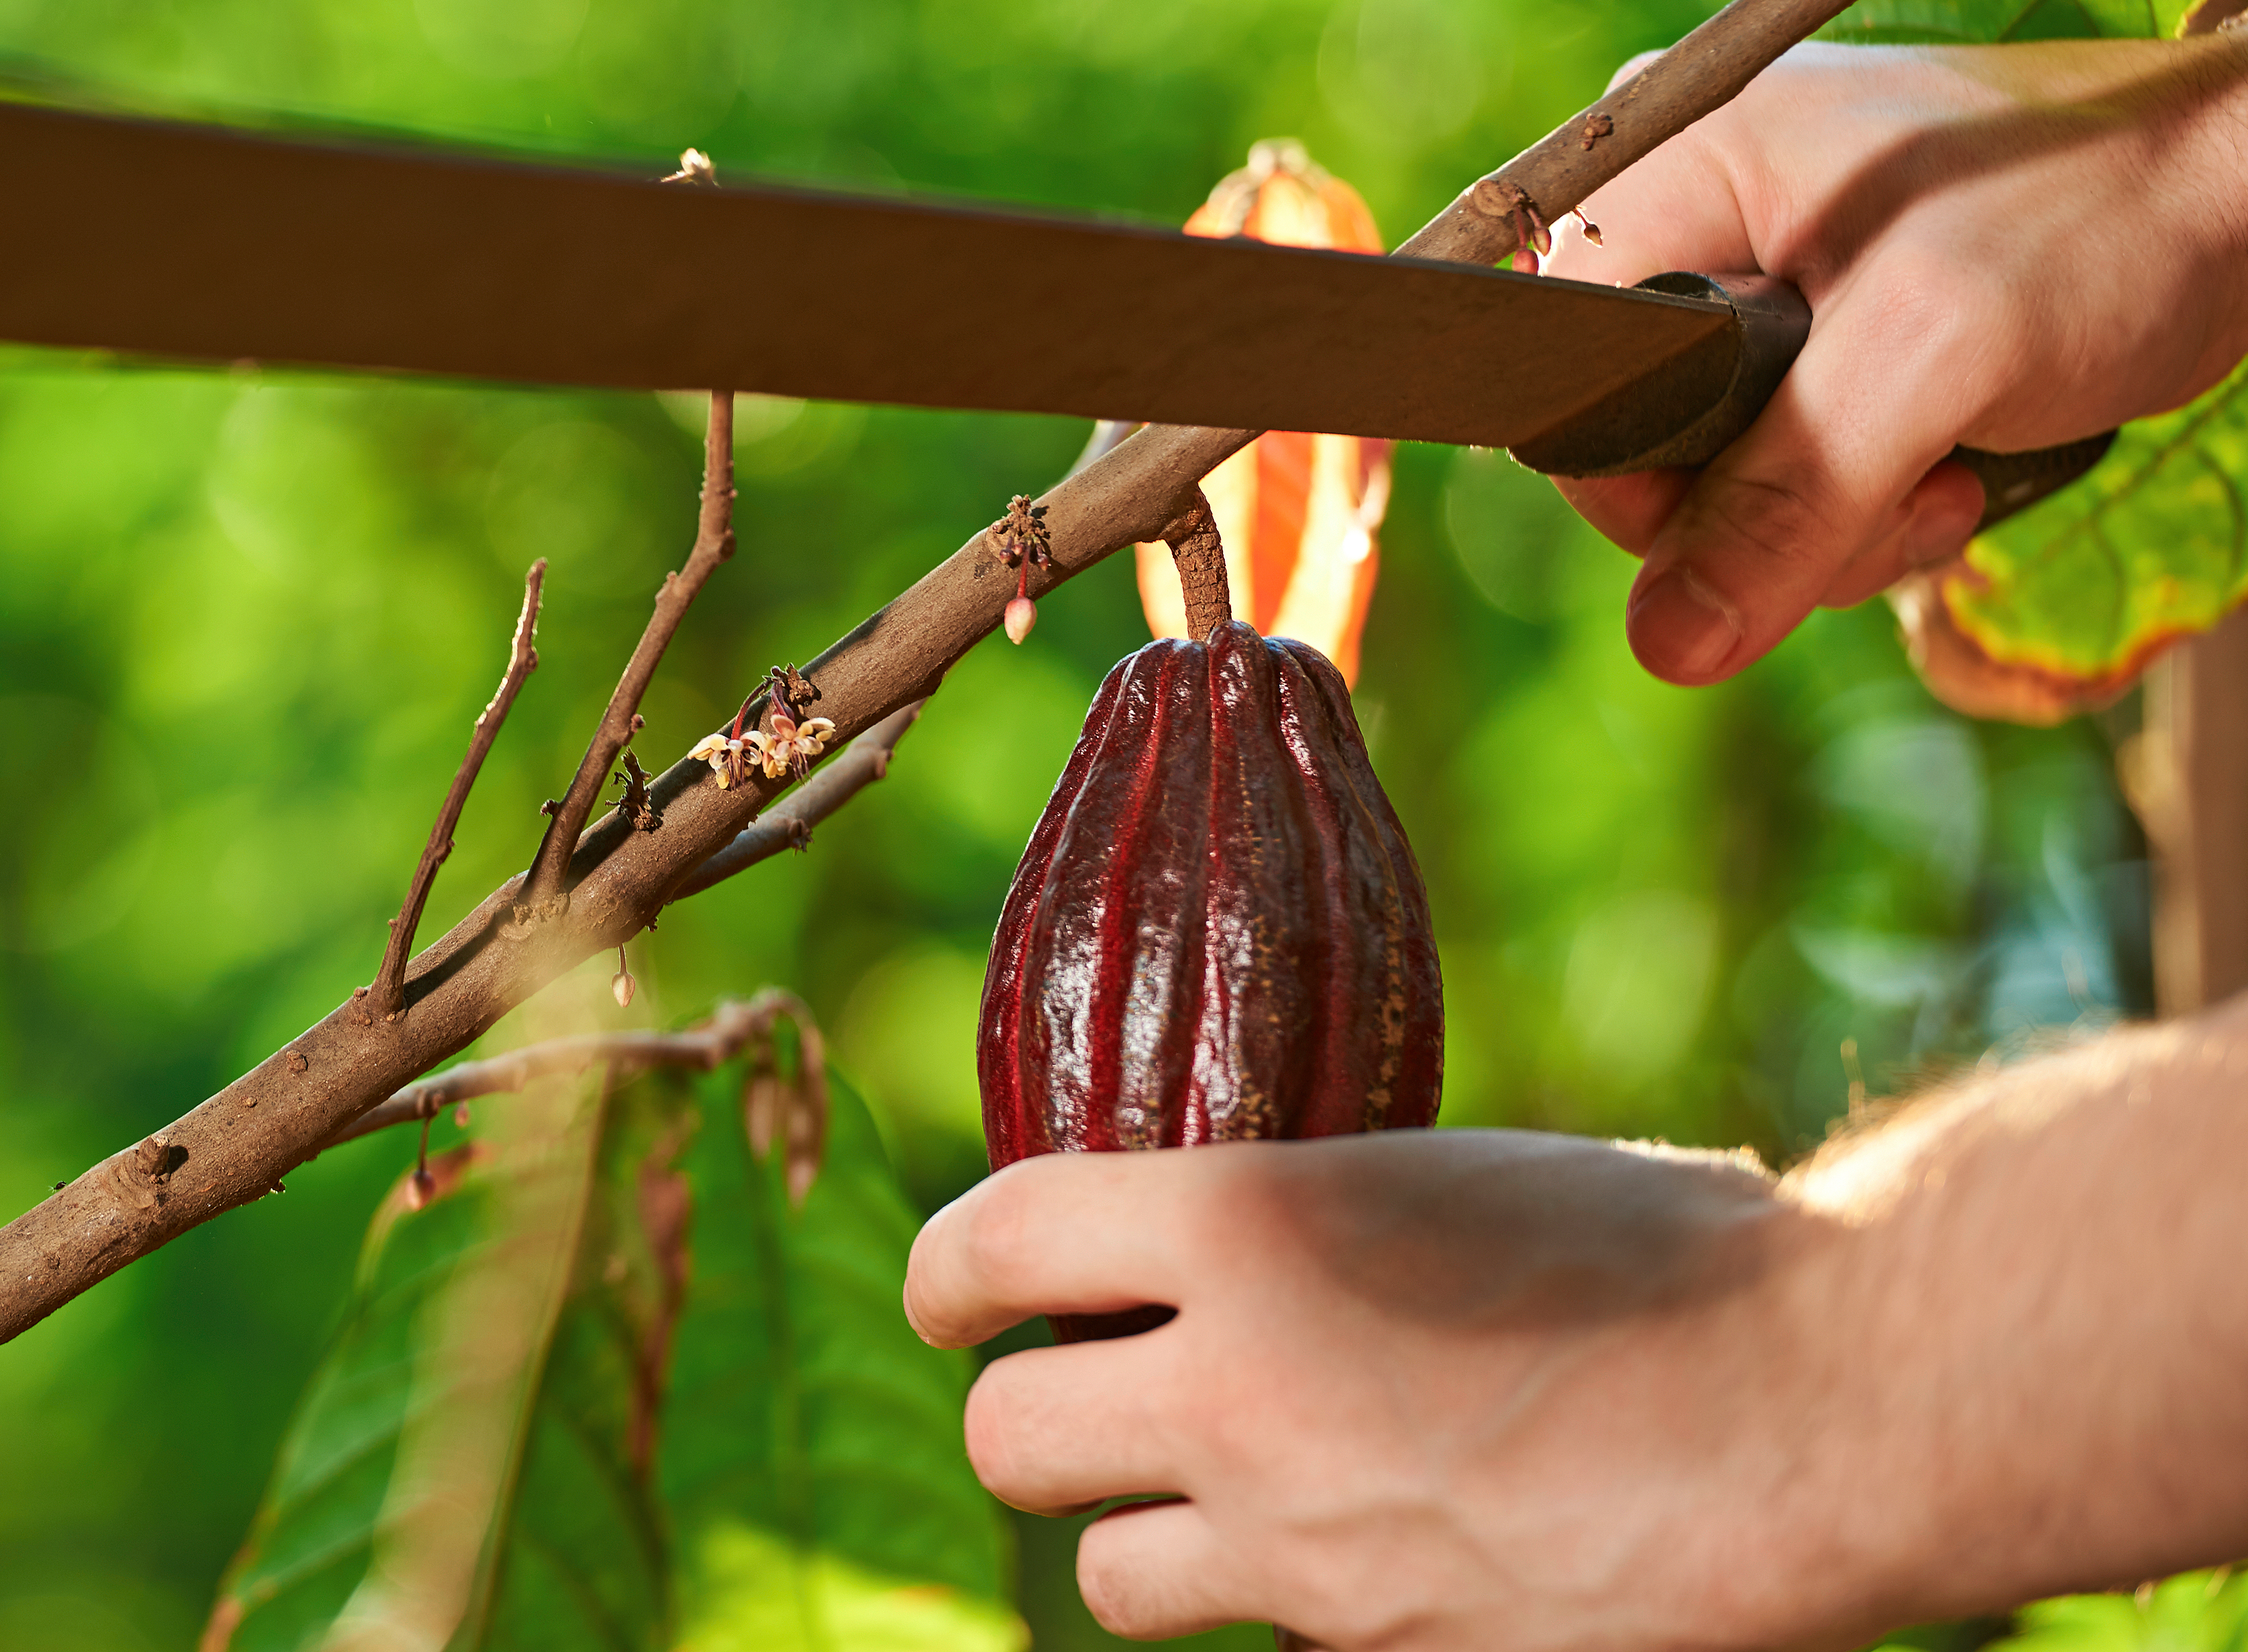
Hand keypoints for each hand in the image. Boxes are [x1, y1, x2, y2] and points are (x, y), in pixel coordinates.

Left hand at [906, 1134, 1882, 1650]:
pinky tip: (1372, 1561)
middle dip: (1027, 1418)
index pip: (991, 1244)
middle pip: (1008, 1438)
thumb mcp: (1445, 1176)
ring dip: (1142, 1535)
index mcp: (1245, 1222)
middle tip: (1080, 1399)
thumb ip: (1305, 1224)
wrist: (1836, 1406)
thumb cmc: (1669, 1255)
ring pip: (1109, 1576)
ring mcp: (1309, 1551)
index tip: (949, 1297)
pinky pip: (1267, 1647)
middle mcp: (1241, 1390)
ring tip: (1225, 1494)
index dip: (944, 1273)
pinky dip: (1285, 1612)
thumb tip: (1211, 1249)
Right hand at [1537, 38, 2247, 683]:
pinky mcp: (1820, 332)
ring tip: (1949, 471)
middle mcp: (1689, 208)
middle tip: (1904, 485)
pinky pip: (1783, 463)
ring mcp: (1752, 273)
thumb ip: (1788, 497)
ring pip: (1715, 474)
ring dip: (1833, 520)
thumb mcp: (1935, 356)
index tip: (1780, 500)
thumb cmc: (2102, 216)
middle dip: (1767, 508)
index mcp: (1670, 160)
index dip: (1646, 474)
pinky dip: (1866, 499)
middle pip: (1637, 437)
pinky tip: (1953, 466)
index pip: (1563, 369)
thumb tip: (1666, 648)